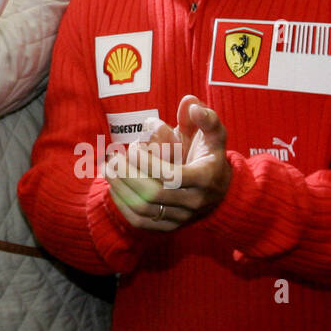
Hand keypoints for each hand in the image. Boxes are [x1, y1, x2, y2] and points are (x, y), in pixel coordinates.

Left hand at [107, 95, 230, 230]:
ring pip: (145, 209)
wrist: (222, 192)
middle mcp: (194, 202)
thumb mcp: (215, 135)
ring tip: (108, 169)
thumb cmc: (212, 156)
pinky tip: (114, 188)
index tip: (134, 146)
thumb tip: (190, 103)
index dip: (147, 162)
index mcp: (204, 178)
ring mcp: (182, 217)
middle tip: (113, 158)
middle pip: (153, 194)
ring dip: (121, 189)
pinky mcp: (171, 227)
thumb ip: (206, 118)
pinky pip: (142, 222)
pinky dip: (123, 206)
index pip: (171, 175)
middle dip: (128, 174)